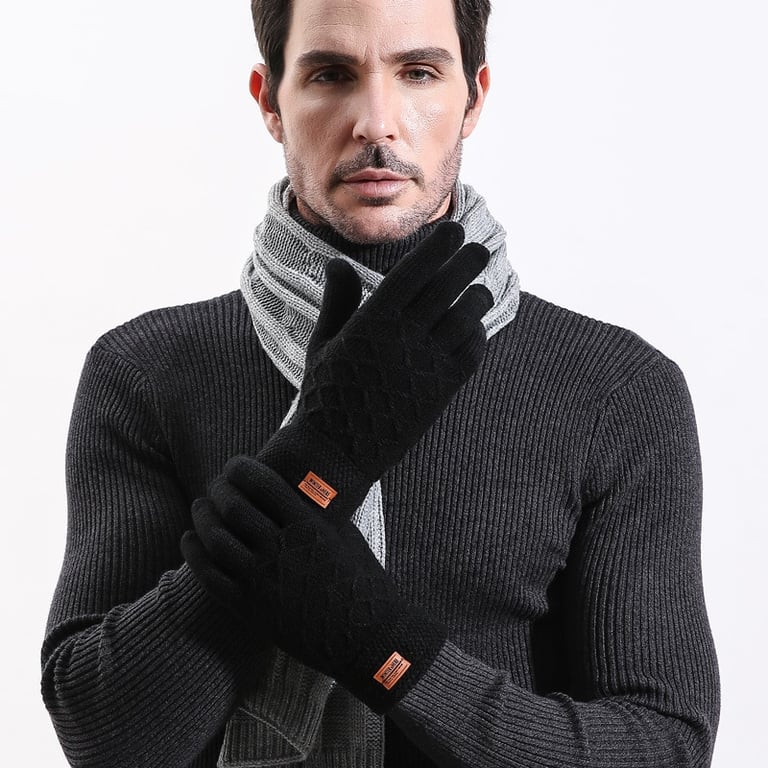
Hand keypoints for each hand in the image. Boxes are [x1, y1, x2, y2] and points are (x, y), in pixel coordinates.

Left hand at [182, 462, 446, 713]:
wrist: (365, 635)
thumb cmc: (360, 579)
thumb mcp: (343, 534)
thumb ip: (312, 511)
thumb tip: (287, 487)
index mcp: (307, 525)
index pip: (261, 484)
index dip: (240, 469)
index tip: (234, 466)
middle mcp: (281, 550)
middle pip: (233, 507)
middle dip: (218, 489)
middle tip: (215, 485)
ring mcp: (263, 582)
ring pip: (215, 539)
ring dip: (202, 517)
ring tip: (200, 507)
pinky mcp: (251, 610)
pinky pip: (210, 577)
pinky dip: (193, 553)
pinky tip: (188, 539)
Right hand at [258, 221, 492, 521]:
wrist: (337, 452)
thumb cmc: (325, 395)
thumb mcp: (322, 343)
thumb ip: (337, 301)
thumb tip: (338, 263)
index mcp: (372, 320)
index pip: (414, 271)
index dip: (438, 247)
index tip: (453, 230)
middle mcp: (403, 337)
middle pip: (447, 287)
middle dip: (467, 262)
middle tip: (478, 249)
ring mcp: (426, 364)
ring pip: (465, 317)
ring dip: (476, 297)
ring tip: (479, 289)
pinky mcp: (441, 391)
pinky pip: (470, 352)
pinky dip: (476, 334)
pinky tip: (472, 328)